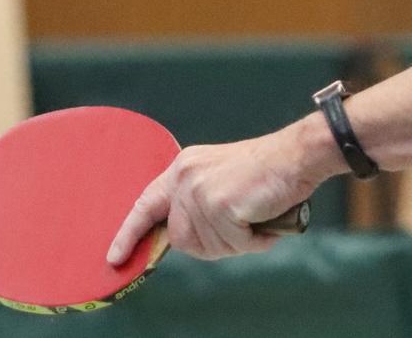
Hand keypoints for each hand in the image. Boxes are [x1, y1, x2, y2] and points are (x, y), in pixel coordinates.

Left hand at [106, 129, 318, 262]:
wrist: (296, 155)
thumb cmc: (268, 171)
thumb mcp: (220, 179)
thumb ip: (198, 203)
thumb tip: (185, 239)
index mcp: (183, 168)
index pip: (146, 204)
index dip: (130, 233)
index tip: (115, 256)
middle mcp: (185, 177)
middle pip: (182, 239)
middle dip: (212, 243)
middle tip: (242, 226)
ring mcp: (200, 191)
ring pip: (210, 247)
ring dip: (239, 241)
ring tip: (257, 216)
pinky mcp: (219, 205)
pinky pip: (234, 245)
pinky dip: (255, 240)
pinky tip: (265, 219)